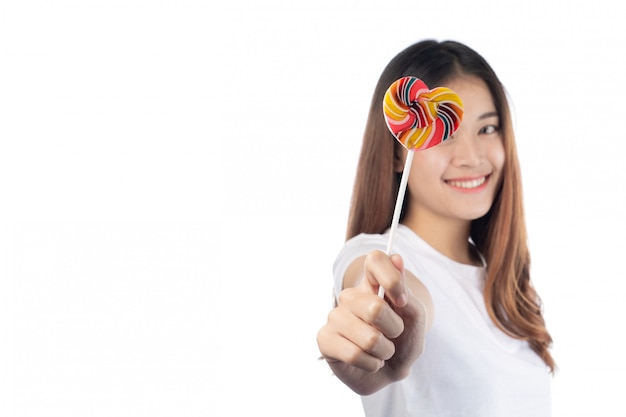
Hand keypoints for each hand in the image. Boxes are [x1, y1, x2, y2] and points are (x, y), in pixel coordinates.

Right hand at [316, 250, 429, 394]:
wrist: (389, 374)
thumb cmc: (402, 342)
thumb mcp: (414, 319)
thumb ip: (407, 293)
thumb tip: (396, 258)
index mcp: (372, 284)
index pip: (374, 260)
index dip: (391, 278)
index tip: (402, 301)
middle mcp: (350, 296)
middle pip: (374, 307)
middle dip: (394, 329)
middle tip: (392, 335)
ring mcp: (334, 316)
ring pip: (368, 337)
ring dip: (384, 351)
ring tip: (381, 351)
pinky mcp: (324, 338)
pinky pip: (354, 354)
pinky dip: (371, 364)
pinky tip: (369, 361)